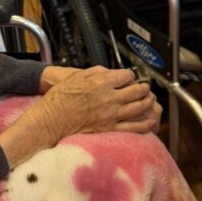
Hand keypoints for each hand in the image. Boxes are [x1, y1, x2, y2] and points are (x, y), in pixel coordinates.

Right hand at [36, 65, 161, 140]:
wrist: (52, 118)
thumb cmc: (61, 97)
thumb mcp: (78, 75)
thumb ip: (98, 72)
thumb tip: (112, 73)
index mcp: (101, 82)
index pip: (127, 76)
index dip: (129, 75)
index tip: (128, 77)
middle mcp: (109, 98)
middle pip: (137, 91)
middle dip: (144, 88)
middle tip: (144, 87)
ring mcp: (111, 114)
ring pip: (140, 107)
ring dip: (148, 102)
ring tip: (149, 100)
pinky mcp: (109, 128)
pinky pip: (134, 127)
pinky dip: (145, 123)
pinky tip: (149, 120)